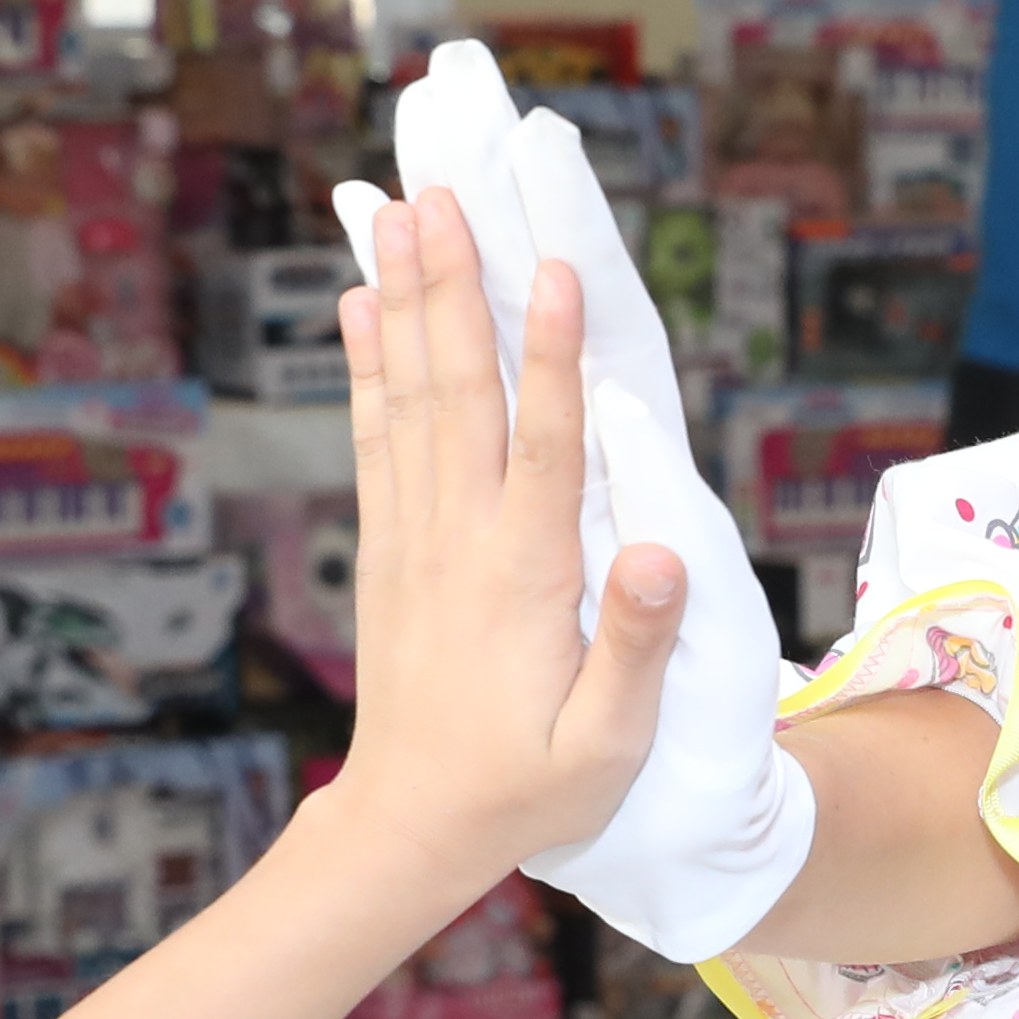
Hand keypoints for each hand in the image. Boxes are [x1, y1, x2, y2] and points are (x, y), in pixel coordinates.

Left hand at [340, 50, 811, 958]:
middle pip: (457, 393)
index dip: (548, 354)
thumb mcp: (604, 744)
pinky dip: (367, 367)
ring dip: (404, 302)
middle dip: (452, 287)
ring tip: (398, 213)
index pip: (540, 446)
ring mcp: (413, 538)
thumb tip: (657, 553)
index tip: (551, 267)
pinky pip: (374, 437)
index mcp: (522, 578)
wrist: (410, 826)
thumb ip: (634, 647)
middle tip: (441, 192)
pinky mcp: (388, 547)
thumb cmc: (527, 789)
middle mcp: (457, 540)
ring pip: (409, 398)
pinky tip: (361, 307)